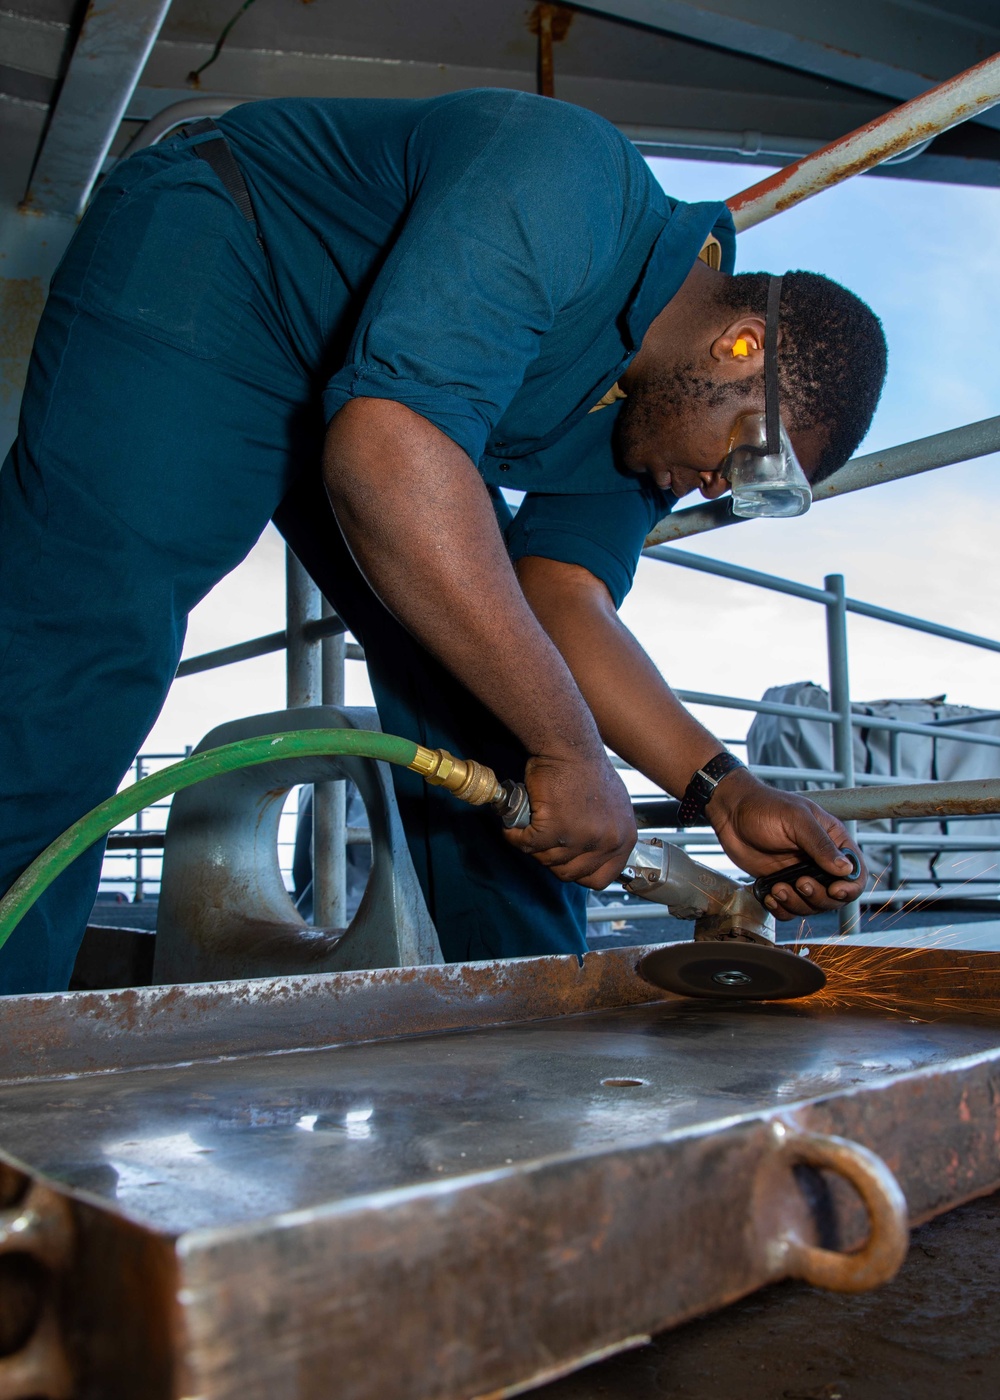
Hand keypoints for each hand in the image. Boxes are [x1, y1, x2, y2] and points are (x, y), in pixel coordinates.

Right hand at [503, 749, 637, 887]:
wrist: (570, 747)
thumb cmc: (587, 770)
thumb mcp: (613, 808)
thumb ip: (605, 834)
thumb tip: (590, 854)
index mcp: (624, 839)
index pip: (601, 879)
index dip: (578, 873)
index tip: (564, 863)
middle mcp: (608, 842)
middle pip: (570, 873)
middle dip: (551, 859)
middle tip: (541, 841)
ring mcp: (582, 837)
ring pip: (547, 860)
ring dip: (532, 846)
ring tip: (527, 830)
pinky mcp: (556, 828)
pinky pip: (528, 845)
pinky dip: (516, 837)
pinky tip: (513, 829)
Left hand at [706, 769, 865, 919]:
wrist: (731, 813)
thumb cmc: (765, 807)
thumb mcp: (796, 820)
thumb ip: (821, 845)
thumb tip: (846, 870)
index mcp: (833, 841)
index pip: (856, 873)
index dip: (850, 888)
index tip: (834, 890)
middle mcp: (820, 861)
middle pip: (834, 897)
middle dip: (817, 897)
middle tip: (798, 883)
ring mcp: (800, 874)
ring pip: (811, 906)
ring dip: (796, 904)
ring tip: (777, 888)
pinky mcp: (780, 883)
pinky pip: (789, 908)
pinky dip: (781, 909)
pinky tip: (769, 896)